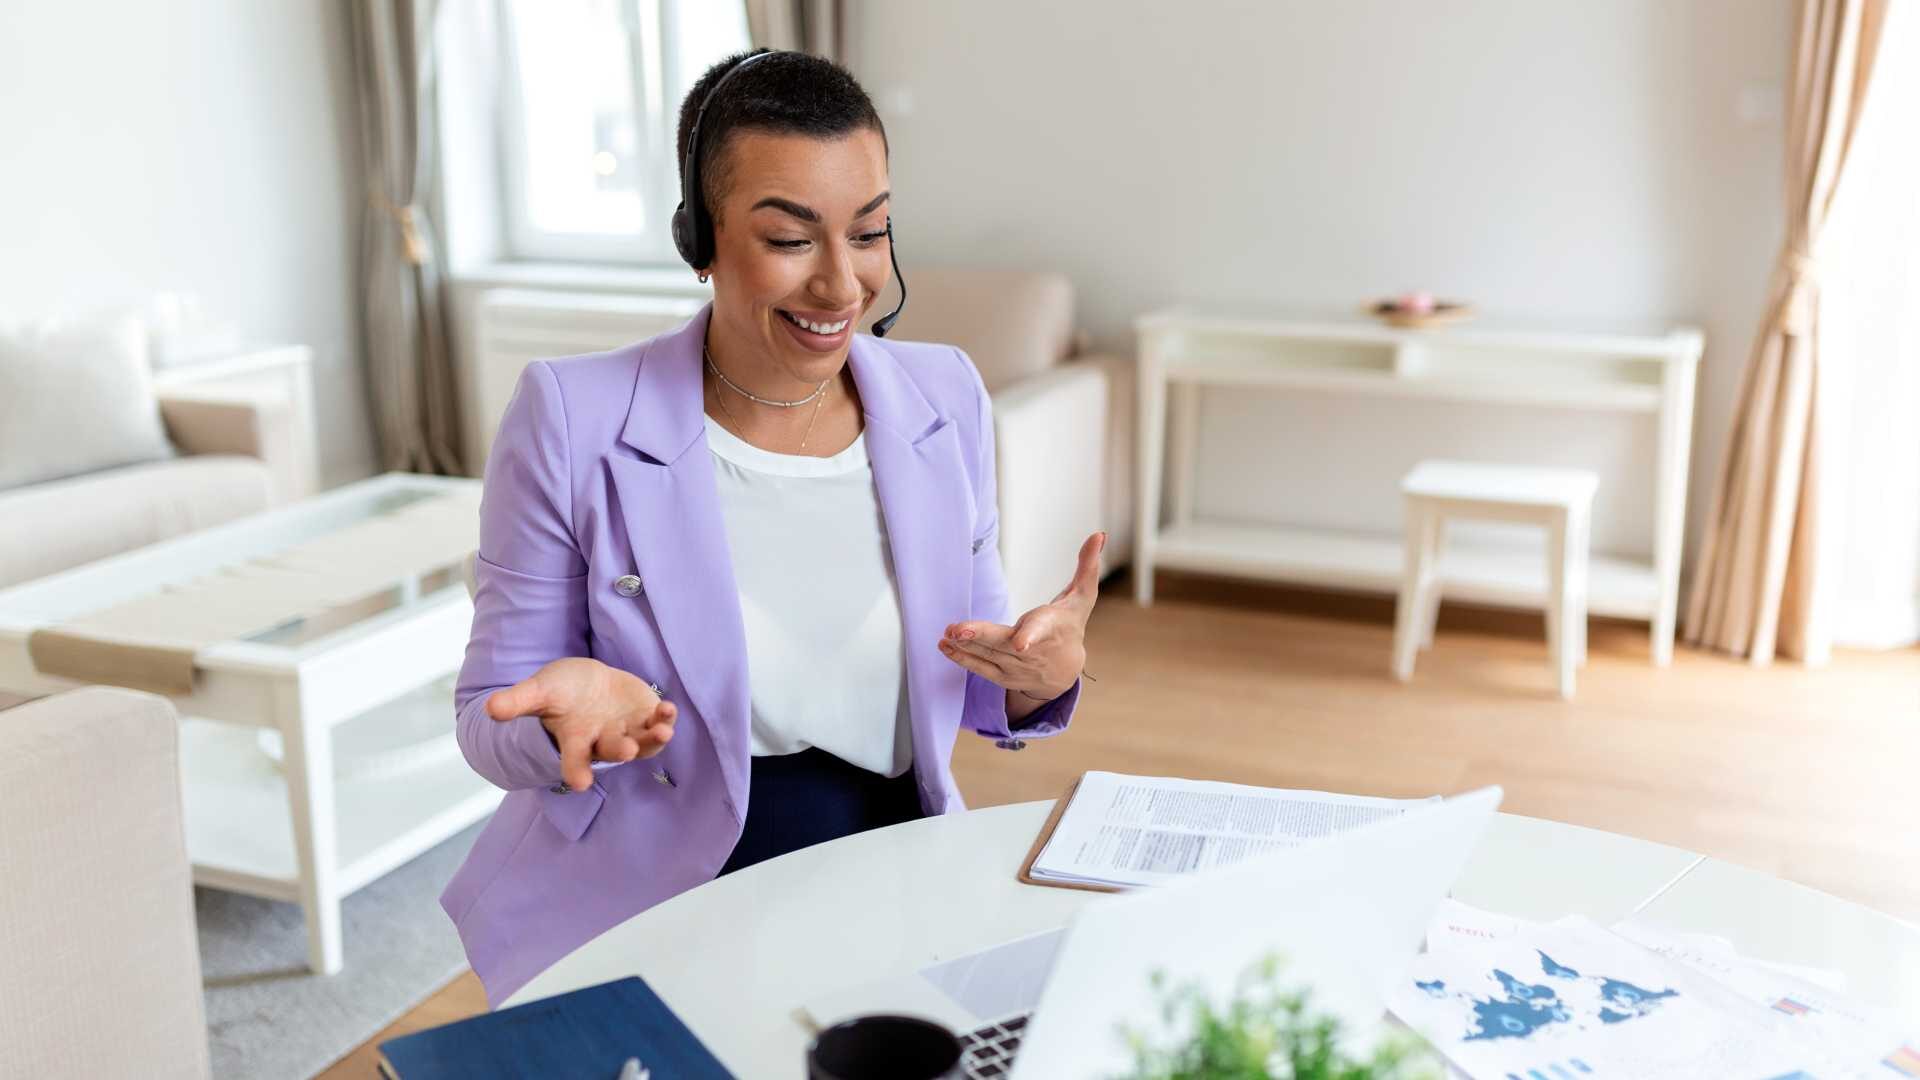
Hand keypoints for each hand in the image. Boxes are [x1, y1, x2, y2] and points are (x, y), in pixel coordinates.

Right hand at [486, 657, 676, 792]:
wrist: (587, 682)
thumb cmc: (560, 690)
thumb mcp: (538, 691)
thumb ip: (518, 702)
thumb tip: (490, 708)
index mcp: (575, 740)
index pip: (574, 761)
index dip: (576, 771)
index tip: (580, 783)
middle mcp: (603, 740)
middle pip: (612, 750)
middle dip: (620, 750)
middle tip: (626, 749)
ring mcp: (627, 730)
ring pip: (643, 743)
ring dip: (654, 739)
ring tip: (662, 731)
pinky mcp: (646, 717)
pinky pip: (659, 724)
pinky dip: (666, 719)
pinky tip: (668, 710)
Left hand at [940, 531, 1104, 700]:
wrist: (1065, 670)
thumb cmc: (1070, 625)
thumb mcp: (1082, 597)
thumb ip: (1087, 566)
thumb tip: (1099, 535)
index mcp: (1052, 627)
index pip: (1042, 629)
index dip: (1031, 634)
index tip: (1020, 642)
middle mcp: (1033, 650)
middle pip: (1004, 643)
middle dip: (981, 636)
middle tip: (958, 629)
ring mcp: (1017, 666)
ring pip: (988, 656)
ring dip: (965, 645)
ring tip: (946, 633)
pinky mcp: (1003, 676)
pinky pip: (980, 668)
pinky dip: (961, 658)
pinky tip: (944, 645)